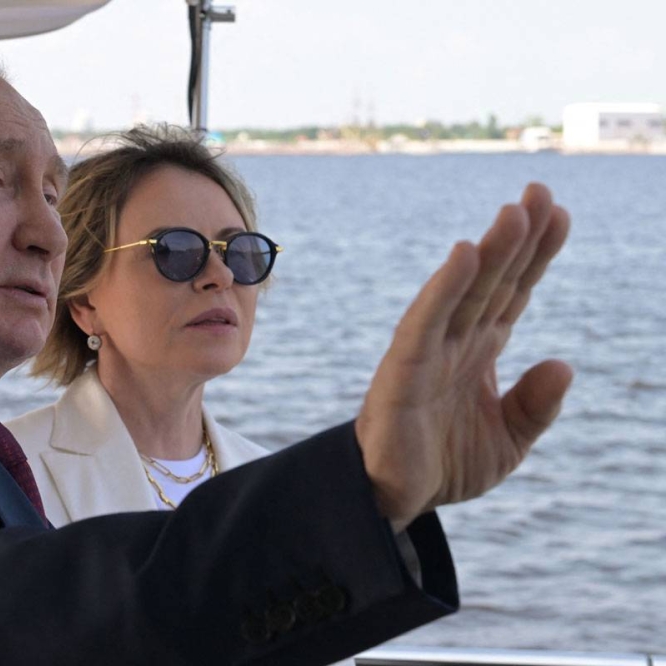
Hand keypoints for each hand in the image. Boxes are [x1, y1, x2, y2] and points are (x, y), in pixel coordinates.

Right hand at [356, 183, 572, 530]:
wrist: (394, 498)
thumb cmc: (446, 464)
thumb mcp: (509, 441)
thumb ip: (536, 405)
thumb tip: (563, 363)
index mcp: (481, 351)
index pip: (514, 292)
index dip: (537, 255)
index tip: (561, 214)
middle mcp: (457, 341)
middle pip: (494, 280)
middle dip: (519, 236)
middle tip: (541, 190)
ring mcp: (429, 351)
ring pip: (465, 292)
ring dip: (490, 251)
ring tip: (517, 211)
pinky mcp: (403, 368)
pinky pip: (426, 320)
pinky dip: (444, 287)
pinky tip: (464, 255)